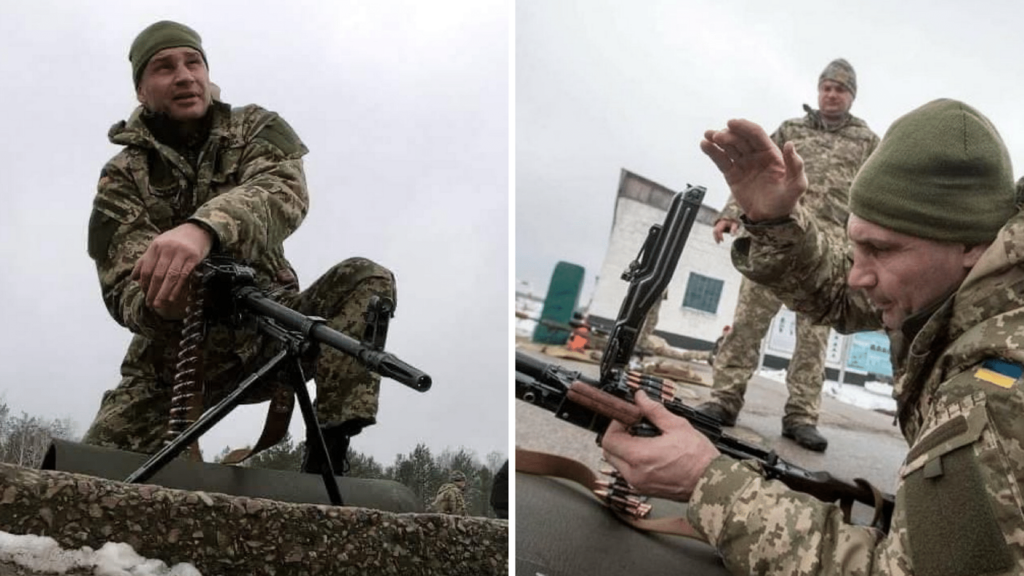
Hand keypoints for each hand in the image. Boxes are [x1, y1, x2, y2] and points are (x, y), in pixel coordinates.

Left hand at [131, 222, 212, 318]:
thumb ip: (145, 260)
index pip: (147, 269)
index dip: (144, 284)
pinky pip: (183, 276)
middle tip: (150, 304)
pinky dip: (177, 288)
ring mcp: (181, 253)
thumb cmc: (176, 240)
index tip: (144, 294)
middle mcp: (168, 249)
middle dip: (153, 291)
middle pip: (158, 274)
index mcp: (156, 246)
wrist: (198, 230)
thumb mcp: (158, 245)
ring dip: (164, 293)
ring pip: (170, 277)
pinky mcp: (194, 258)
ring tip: (159, 304)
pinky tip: (172, 297)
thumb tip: (133, 278)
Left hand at [602, 392, 719, 501]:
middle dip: (617, 436)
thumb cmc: (698, 457)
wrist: (710, 482)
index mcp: (639, 456)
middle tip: (633, 426)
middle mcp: (634, 474)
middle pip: (609, 452)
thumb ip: (654, 411)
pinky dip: (631, 461)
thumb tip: (640, 397)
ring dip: (624, 449)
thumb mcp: (677, 426)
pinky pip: (628, 473)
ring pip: (617, 463)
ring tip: (644, 439)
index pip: (609, 439)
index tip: (628, 418)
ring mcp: (638, 484)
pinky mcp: (644, 489)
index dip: (615, 425)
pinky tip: (649, 452)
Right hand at [700, 119, 807, 221]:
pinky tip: (704, 144)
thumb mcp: (797, 184)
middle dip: (729, 134)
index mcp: (771, 153)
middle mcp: (756, 155)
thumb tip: (789, 144)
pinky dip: (712, 151)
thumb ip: (795, 165)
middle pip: (740, 139)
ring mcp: (743, 164)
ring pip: (729, 147)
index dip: (744, 127)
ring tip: (708, 136)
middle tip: (718, 136)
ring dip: (718, 139)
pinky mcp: (732, 174)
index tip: (732, 123)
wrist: (771, 218)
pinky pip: (721, 160)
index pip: (756, 135)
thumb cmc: (787, 200)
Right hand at [712, 218, 738, 242]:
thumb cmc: (734, 222)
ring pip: (714, 232)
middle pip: (715, 231)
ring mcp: (717, 225)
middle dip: (716, 237)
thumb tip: (732, 236)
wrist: (732, 219)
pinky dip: (716, 236)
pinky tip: (718, 240)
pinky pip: (715, 232)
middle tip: (718, 243)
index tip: (723, 241)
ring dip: (715, 237)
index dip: (719, 236)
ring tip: (718, 243)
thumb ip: (734, 229)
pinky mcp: (717, 227)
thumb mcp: (735, 225)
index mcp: (722, 223)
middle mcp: (718, 224)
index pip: (718, 230)